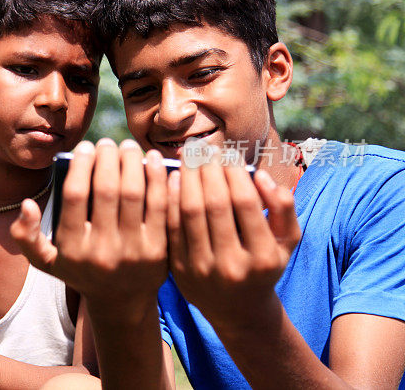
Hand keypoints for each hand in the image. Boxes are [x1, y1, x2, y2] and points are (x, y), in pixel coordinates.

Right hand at [11, 138, 169, 312]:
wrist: (121, 302)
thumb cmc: (79, 271)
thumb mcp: (46, 261)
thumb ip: (25, 236)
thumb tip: (26, 204)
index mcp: (72, 248)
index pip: (75, 196)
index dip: (81, 165)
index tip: (86, 147)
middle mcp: (102, 251)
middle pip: (107, 190)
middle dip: (109, 157)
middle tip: (109, 142)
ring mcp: (133, 252)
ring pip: (134, 193)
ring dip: (133, 162)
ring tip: (128, 147)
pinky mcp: (159, 251)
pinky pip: (160, 206)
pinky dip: (158, 179)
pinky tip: (155, 161)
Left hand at [166, 147, 301, 329]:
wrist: (237, 310)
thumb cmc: (264, 265)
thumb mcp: (286, 242)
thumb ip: (284, 207)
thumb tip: (261, 175)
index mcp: (262, 257)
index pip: (245, 203)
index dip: (236, 173)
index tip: (229, 154)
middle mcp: (231, 266)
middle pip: (215, 204)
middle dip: (208, 169)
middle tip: (203, 147)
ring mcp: (202, 270)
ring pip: (189, 212)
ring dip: (187, 178)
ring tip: (188, 157)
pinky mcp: (179, 269)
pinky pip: (171, 226)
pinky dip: (170, 199)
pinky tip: (172, 178)